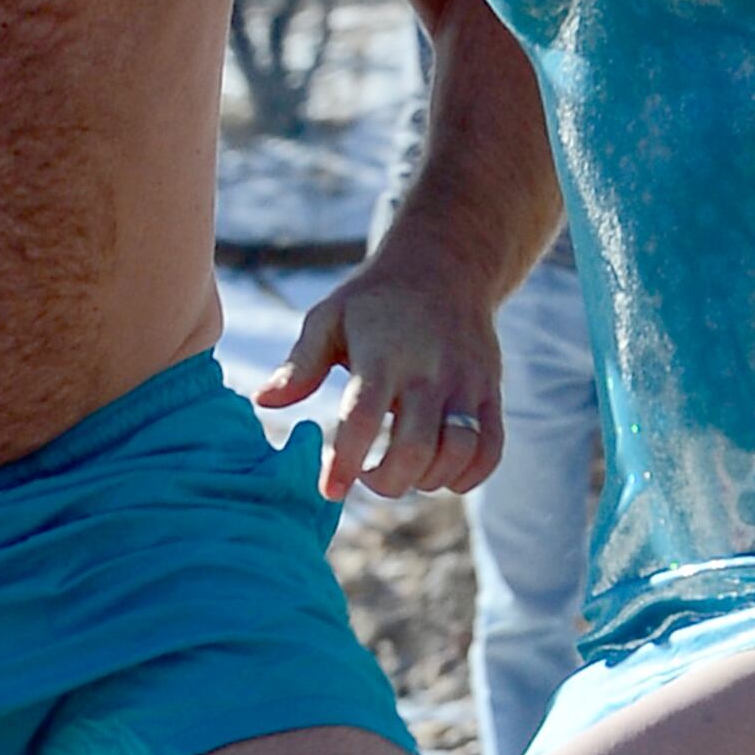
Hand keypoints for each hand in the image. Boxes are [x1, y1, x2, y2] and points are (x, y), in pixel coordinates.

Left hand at [269, 257, 508, 504]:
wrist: (446, 265)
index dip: (346, 460)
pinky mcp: (491, 392)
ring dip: (426, 481)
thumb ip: (300, 364)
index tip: (330, 490)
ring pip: (457, 454)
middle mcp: (429, 371)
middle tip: (367, 478)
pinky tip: (440, 474)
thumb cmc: (375, 300)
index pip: (363, 416)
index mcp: (382, 354)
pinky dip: (467, 477)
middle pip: (415, 448)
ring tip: (404, 472)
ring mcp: (466, 383)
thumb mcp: (329, 318)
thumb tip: (264, 401)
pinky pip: (490, 451)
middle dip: (387, 482)